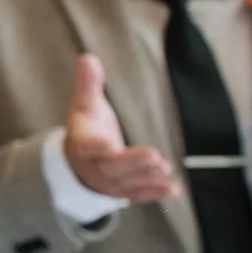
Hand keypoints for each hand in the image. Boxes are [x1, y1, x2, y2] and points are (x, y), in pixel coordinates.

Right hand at [63, 53, 176, 201]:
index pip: (86, 144)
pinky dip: (154, 194)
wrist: (78, 163)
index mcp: (83, 142)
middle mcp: (94, 165)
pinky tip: (173, 190)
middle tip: (154, 157)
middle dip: (132, 164)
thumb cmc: (87, 128)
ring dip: (145, 178)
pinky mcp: (122, 190)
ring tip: (165, 169)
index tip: (107, 145)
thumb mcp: (85, 106)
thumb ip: (88, 84)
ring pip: (126, 183)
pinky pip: (137, 195)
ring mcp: (107, 181)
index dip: (95, 146)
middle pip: (111, 167)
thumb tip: (88, 57)